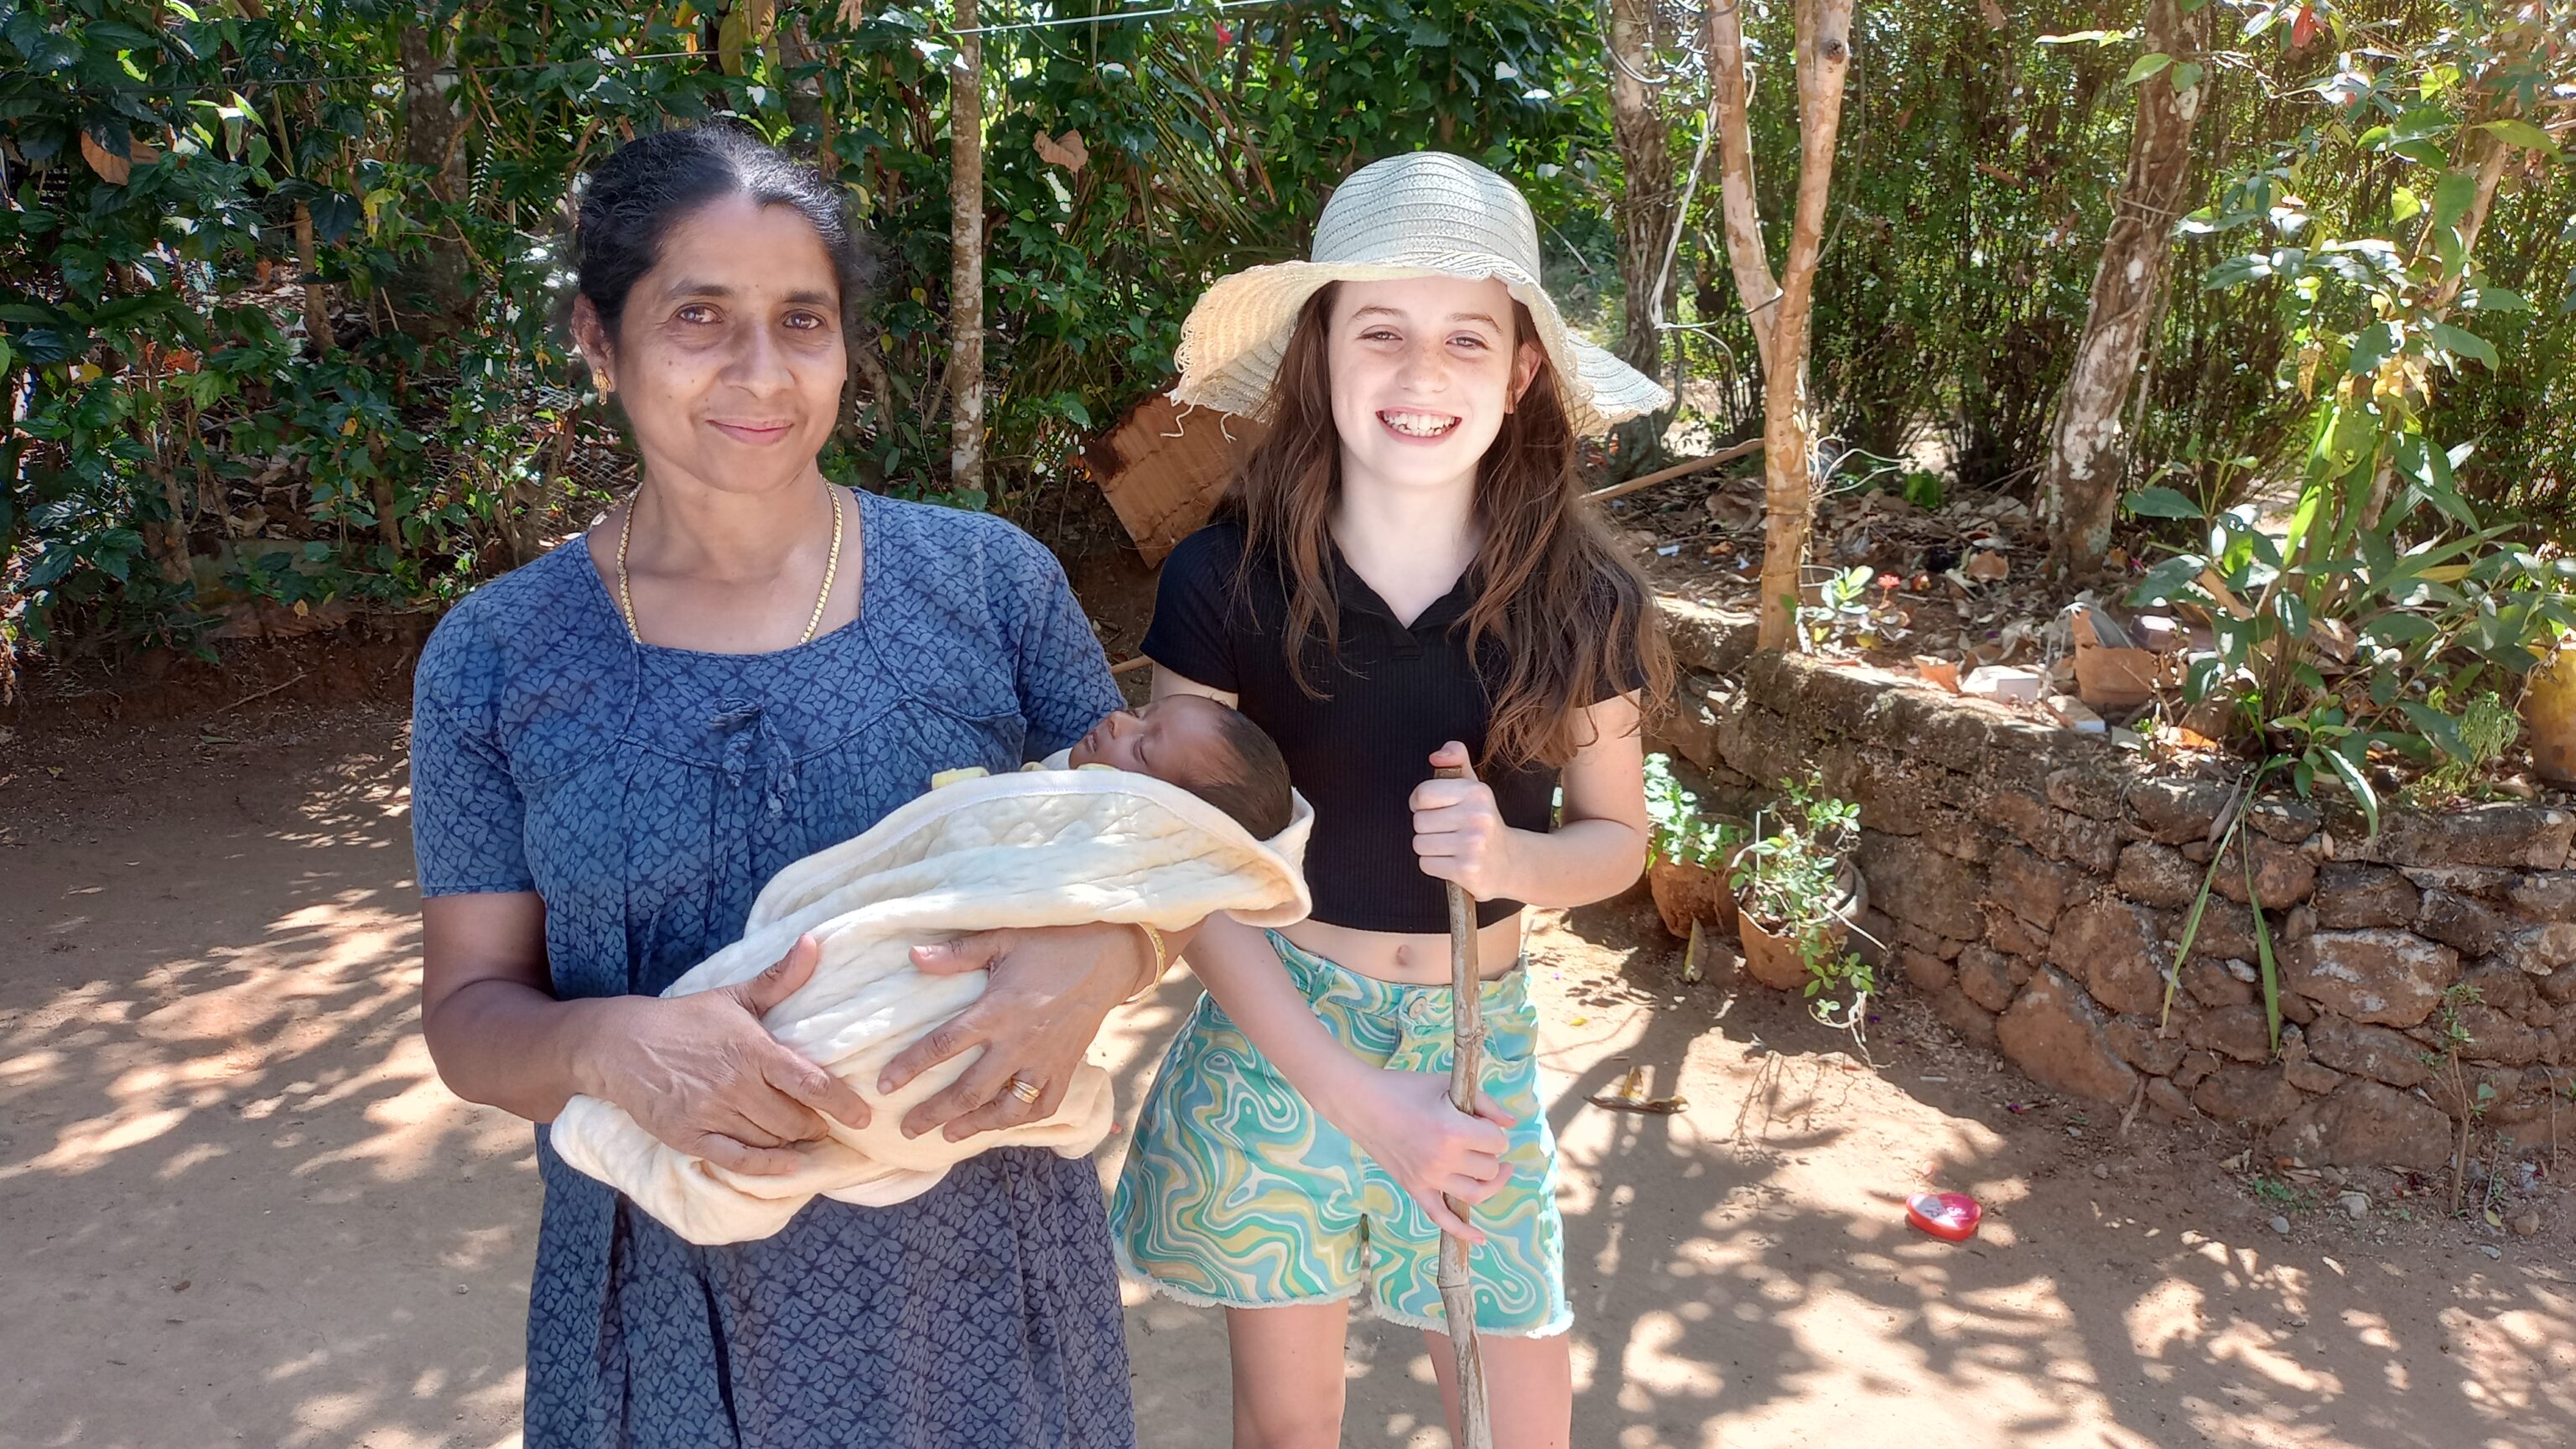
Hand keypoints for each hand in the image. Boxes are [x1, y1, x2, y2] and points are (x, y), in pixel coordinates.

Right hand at [581, 934, 871, 1175]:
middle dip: (816, 1126)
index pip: (810, 1082)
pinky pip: (737, 1160)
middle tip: (826, 1125)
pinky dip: (766, 1167)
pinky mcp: (689, 1136)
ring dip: (793, 1144)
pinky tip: (787, 1168)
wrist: (619, 1045)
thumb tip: (812, 943)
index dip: (842, 1103)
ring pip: (769, 1140)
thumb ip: (779, 978)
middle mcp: (735, 1085)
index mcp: (752, 1050)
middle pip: (794, 1119)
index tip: (865, 1116)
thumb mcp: (734, 996)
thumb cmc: (685, 1020)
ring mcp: (711, 1113)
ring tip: (805, 1141)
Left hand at [877, 923, 1148, 1142]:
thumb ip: (958, 954)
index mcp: (997, 1011)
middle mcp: (1019, 1043)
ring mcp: (1045, 1061)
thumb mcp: (1003, 939)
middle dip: (934, 1114)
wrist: (1110, 956)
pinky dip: (1022, 1121)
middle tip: (907, 1129)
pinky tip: (1002, 1124)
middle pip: (969, 1090)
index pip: (943, 1045)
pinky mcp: (1066, 1068)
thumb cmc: (1053, 943)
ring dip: (975, 1126)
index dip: (910, 1067)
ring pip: (1006, 1108)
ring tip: (949, 1136)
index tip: (885, 1087)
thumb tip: (912, 956)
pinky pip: (1044, 1106)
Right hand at [1337, 1068, 1515, 1242]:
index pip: (1497, 1142)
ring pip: (1475, 1194)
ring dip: (1488, 1183)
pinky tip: (1481, 1238)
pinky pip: (1442, 1218)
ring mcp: (1428, 1178)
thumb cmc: (1405, 1089)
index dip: (1494, 1130)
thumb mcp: (1448, 1085)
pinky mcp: (1415, 1188)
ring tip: (1492, 1170)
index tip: (1480, 1121)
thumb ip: (1485, 1103)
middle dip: (1489, 1153)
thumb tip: (1513, 1123)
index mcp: (1453, 1132)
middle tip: (1477, 1137)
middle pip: (1489, 1168)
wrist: (1362, 1104)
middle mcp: (1443, 1160)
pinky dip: (1462, 1231)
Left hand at [1410, 741, 1518, 901]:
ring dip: (1430, 848)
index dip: (1420, 803)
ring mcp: (1473, 845)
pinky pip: (1426, 864)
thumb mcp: (1474, 787)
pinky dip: (1434, 865)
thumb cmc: (1484, 822)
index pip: (1423, 794)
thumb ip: (1456, 760)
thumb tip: (1436, 756)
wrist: (1510, 862)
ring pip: (1420, 844)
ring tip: (1450, 846)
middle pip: (1419, 821)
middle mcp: (1478, 817)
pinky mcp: (1467, 870)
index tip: (1432, 808)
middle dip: (1427, 828)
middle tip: (1448, 831)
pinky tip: (1453, 860)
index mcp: (1476, 793)